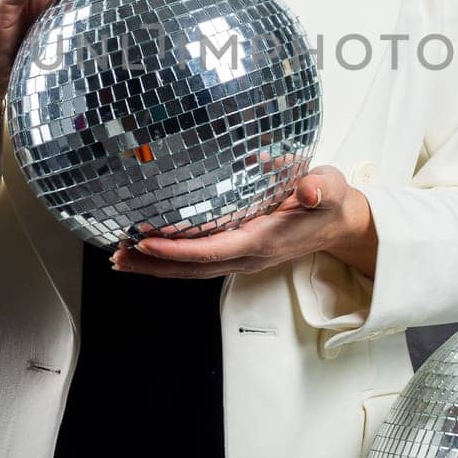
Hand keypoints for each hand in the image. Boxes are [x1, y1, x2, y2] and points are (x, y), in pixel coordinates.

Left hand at [109, 164, 372, 278]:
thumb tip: (308, 190)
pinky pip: (198, 262)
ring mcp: (242, 257)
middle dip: (155, 264)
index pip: (214, 250)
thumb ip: (320, 188)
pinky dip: (170, 261)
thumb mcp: (329, 188)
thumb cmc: (329, 202)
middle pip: (194, 268)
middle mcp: (248, 255)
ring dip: (156, 267)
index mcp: (264, 240)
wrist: (338, 222)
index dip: (179, 249)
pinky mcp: (237, 252)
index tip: (148, 241)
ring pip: (192, 269)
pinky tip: (146, 254)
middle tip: (119, 256)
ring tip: (121, 259)